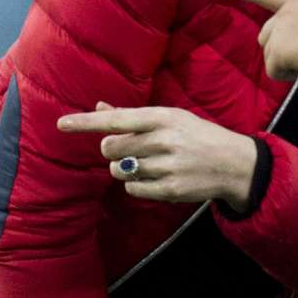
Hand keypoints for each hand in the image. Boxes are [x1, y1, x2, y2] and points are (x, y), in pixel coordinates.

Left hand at [56, 102, 258, 210]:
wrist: (235, 164)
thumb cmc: (199, 137)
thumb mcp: (171, 119)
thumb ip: (133, 117)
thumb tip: (100, 108)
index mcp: (162, 117)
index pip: (115, 119)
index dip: (86, 123)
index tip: (62, 125)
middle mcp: (164, 140)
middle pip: (111, 148)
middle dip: (113, 151)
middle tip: (130, 151)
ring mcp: (168, 166)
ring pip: (120, 170)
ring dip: (125, 169)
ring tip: (147, 165)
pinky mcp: (171, 190)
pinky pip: (133, 189)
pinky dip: (136, 185)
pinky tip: (154, 179)